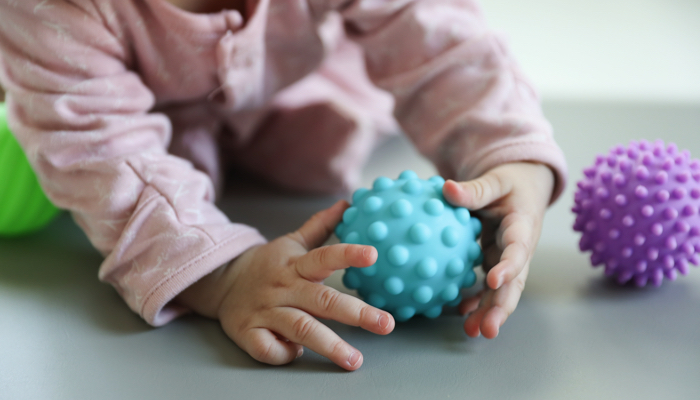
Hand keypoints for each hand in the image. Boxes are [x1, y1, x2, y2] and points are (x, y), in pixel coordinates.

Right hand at [176, 200, 394, 370]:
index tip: (373, 255)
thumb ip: (321, 226)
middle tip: (386, 324)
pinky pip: (270, 349)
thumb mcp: (292, 242)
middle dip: (357, 314)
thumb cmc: (267, 265)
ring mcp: (265, 311)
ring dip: (330, 345)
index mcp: (295, 265)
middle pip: (322, 300)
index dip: (348, 255)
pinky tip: (298, 354)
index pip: (324, 256)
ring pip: (300, 328)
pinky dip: (285, 354)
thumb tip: (348, 204)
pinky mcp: (248, 332)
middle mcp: (283, 288)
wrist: (221, 281)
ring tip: (355, 360)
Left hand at [442, 162, 554, 338]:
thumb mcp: (496, 180)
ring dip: (489, 311)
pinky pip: (488, 284)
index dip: (509, 266)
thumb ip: (475, 189)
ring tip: (473, 331)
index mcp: (523, 226)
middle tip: (488, 329)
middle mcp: (519, 248)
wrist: (526, 184)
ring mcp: (508, 257)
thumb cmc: (512, 181)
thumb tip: (446, 189)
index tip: (493, 279)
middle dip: (502, 306)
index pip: (518, 249)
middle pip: (514, 282)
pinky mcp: (497, 260)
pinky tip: (461, 312)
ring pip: (502, 289)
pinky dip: (477, 299)